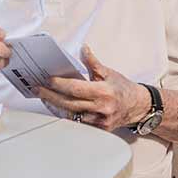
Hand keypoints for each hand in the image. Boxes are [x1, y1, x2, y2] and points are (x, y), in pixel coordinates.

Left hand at [35, 46, 150, 130]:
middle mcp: (102, 108)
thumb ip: (93, 62)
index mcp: (104, 92)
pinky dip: (66, 114)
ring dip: (55, 106)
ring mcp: (100, 121)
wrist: (139, 107)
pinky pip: (78, 122)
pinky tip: (56, 107)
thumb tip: (83, 48)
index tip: (47, 79)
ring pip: (72, 115)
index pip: (76, 89)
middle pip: (70, 104)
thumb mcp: (109, 72)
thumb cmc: (123, 88)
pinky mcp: (99, 129)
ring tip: (43, 96)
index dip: (60, 84)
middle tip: (38, 89)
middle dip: (51, 96)